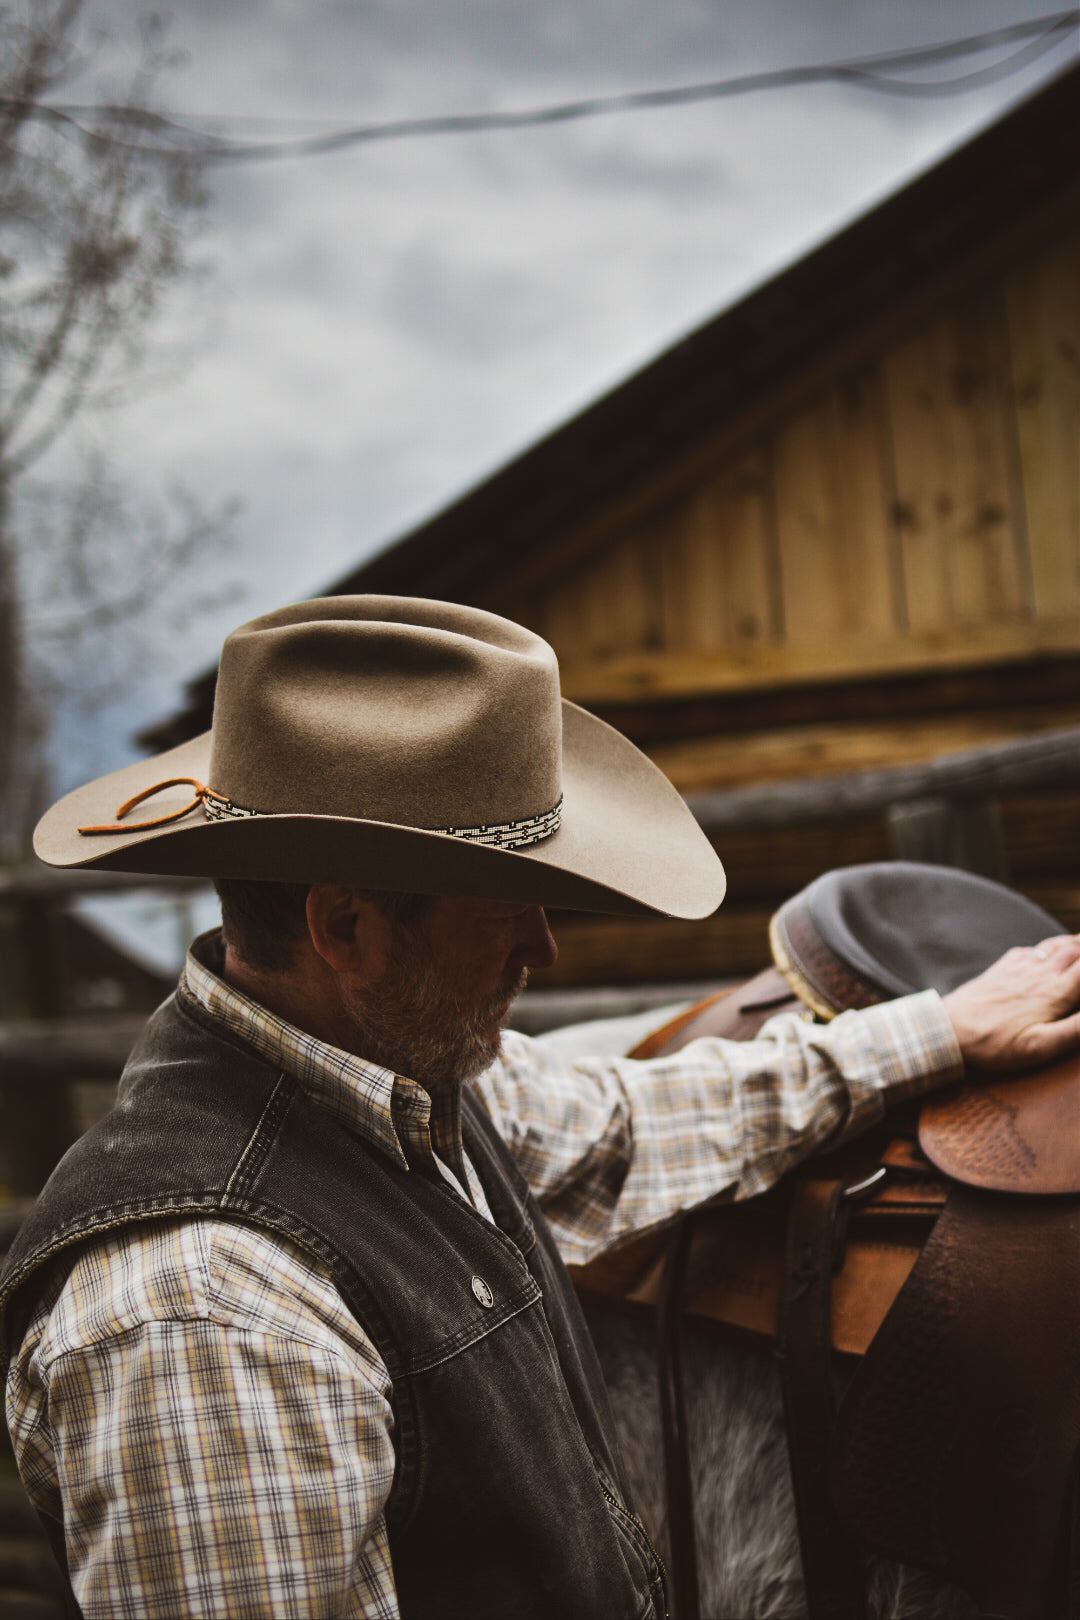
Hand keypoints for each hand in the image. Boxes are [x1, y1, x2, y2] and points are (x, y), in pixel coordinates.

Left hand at [942, 935, 1079, 1069]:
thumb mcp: (1040, 1047)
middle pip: (1076, 949)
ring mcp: (1020, 967)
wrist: (948, 1029)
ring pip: (1056, 945)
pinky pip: (1032, 949)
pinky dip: (1050, 946)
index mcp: (1055, 993)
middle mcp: (1040, 974)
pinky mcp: (1003, 968)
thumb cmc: (994, 1043)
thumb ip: (1076, 1030)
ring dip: (1076, 941)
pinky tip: (1049, 950)